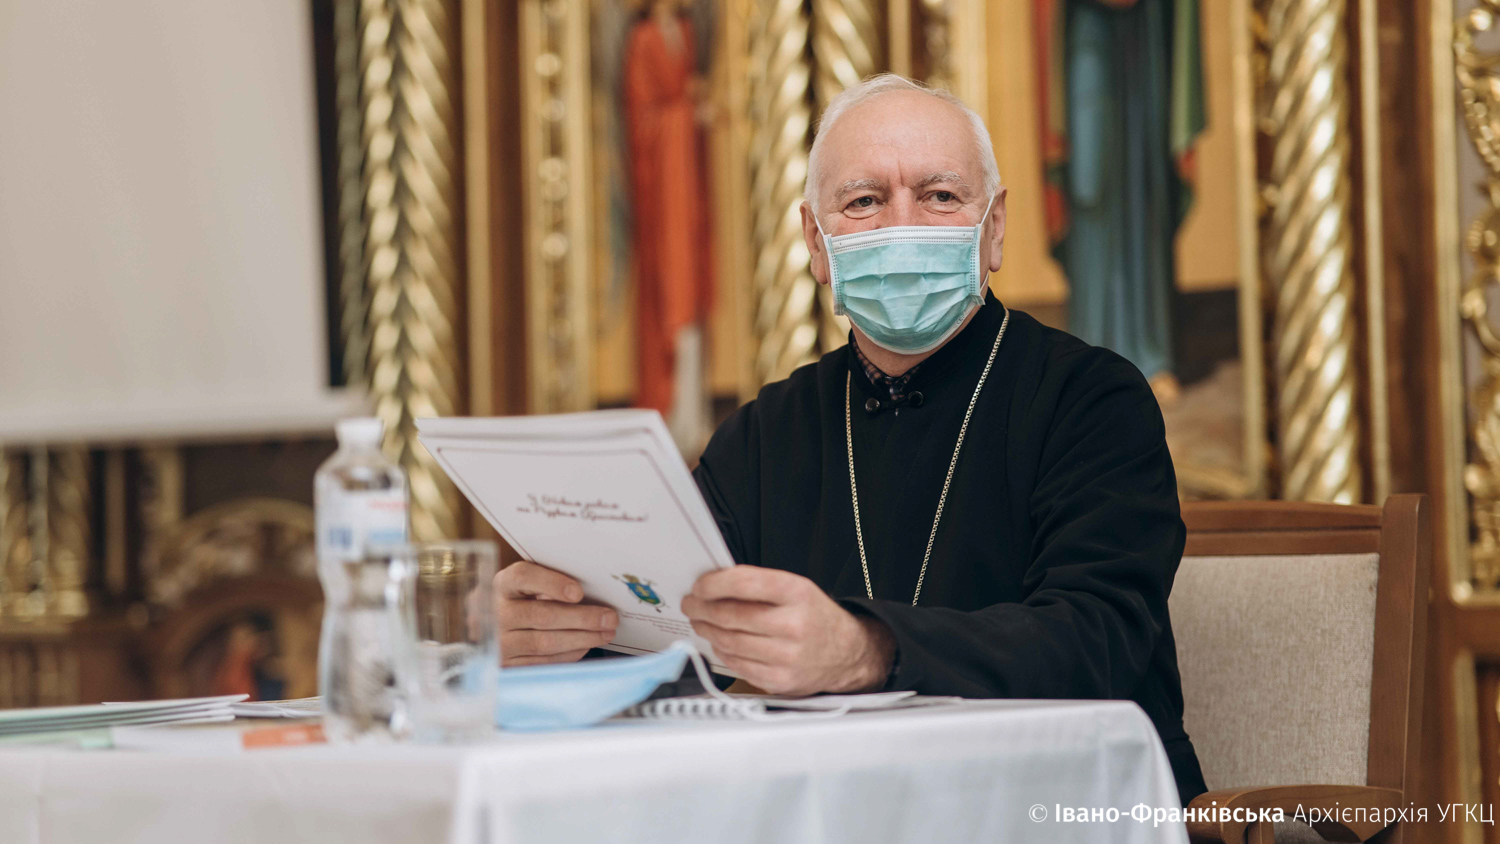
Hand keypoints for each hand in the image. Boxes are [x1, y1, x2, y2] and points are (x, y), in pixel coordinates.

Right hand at [494, 560, 617, 666]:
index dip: (551, 584)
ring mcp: (499, 642)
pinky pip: (543, 661)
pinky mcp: (507, 666)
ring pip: (545, 642)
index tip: (579, 592)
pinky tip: (586, 646)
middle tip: (609, 618)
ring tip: (605, 633)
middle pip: (541, 615)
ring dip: (581, 638)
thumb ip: (550, 584)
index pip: (523, 577)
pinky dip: (569, 654)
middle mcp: (495, 613)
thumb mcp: (528, 587)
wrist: (492, 632)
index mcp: (502, 584)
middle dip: (582, 618)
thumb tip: (593, 592)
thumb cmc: (522, 602)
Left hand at [681, 567, 894, 695]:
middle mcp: (793, 624)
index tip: (699, 585)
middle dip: (701, 608)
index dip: (713, 584)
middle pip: (730, 615)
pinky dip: (722, 651)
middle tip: (691, 604)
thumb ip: (759, 585)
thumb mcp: (797, 589)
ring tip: (701, 622)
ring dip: (707, 630)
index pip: (744, 583)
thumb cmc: (815, 618)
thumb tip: (714, 584)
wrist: (846, 654)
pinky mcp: (779, 680)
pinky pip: (737, 664)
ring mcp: (787, 656)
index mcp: (797, 593)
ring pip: (728, 641)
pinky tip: (720, 642)